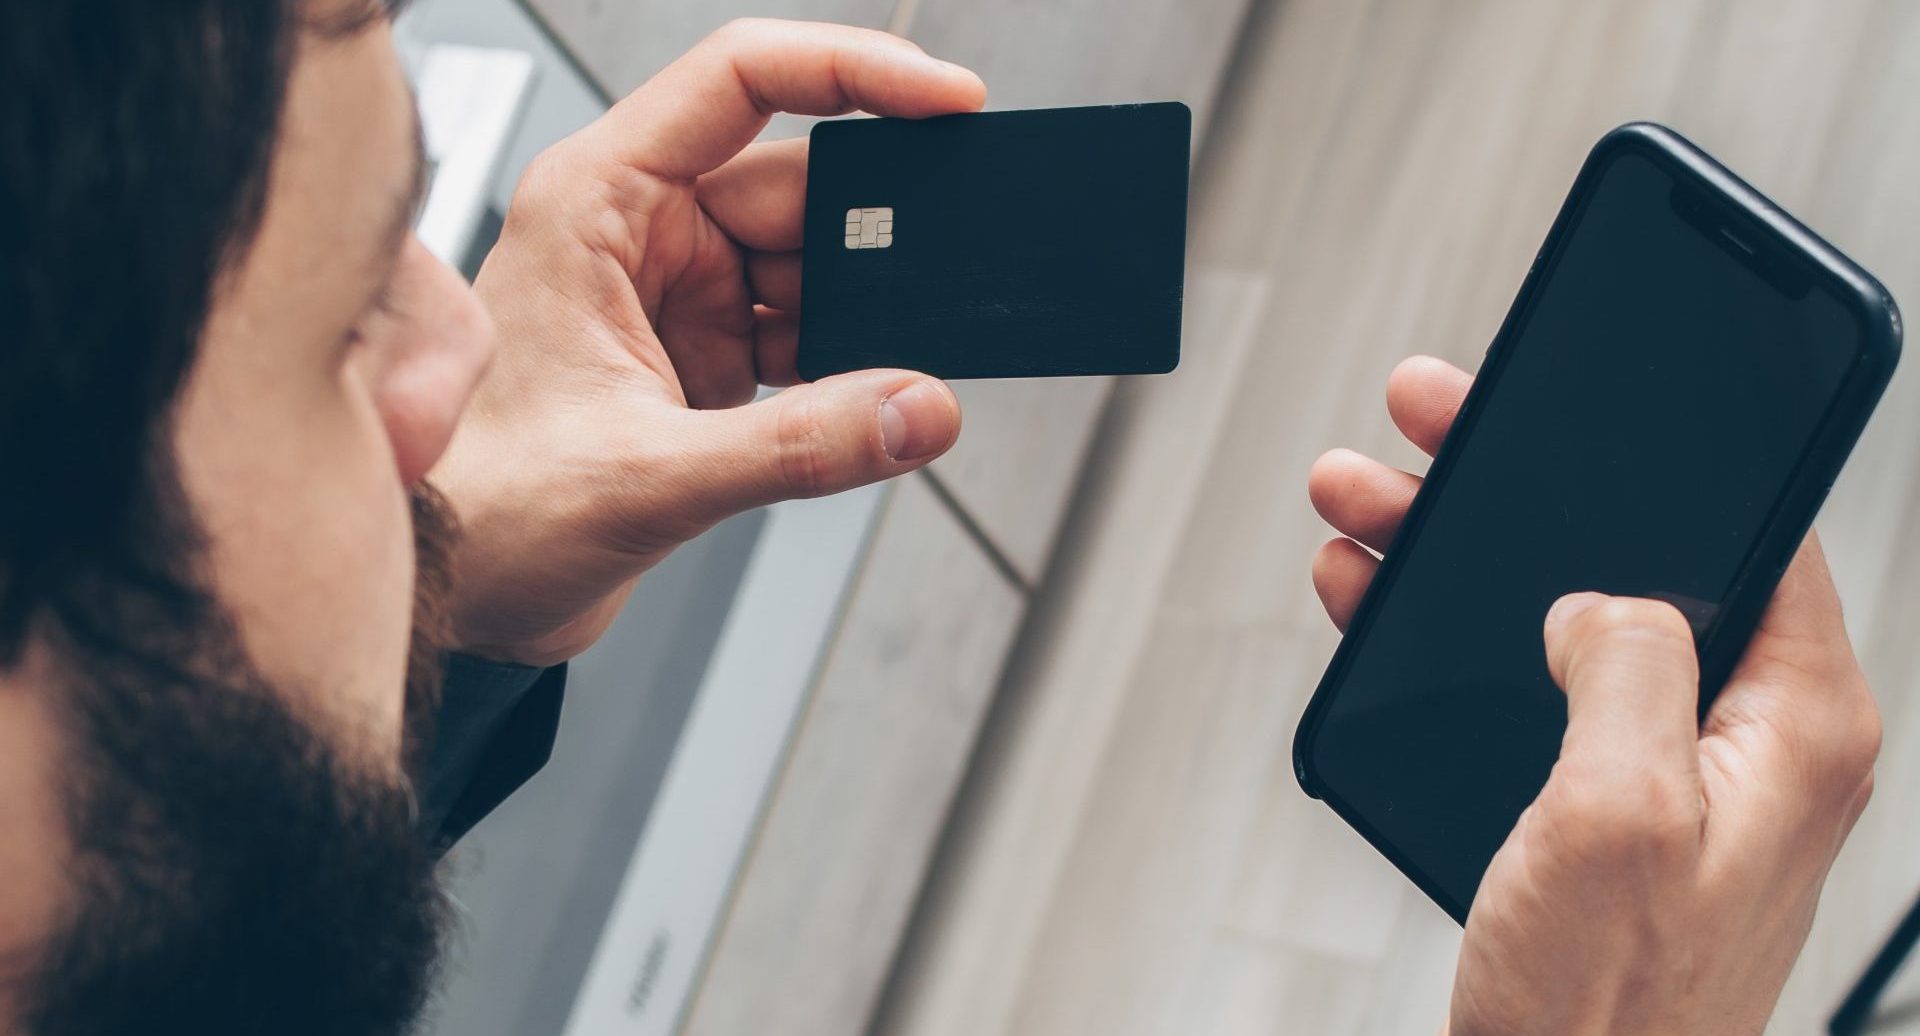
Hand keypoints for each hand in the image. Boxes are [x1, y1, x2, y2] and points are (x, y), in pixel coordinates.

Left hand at [432, 20, 985, 664]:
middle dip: (875, 237)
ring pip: (812, 266)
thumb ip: (800, 445)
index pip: (742, 79)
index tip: (949, 102)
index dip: (856, 71)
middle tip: (941, 287)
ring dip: (864, 317)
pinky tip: (866, 404)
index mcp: (596, 201)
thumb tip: (922, 409)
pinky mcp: (700, 354)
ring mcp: (674, 293)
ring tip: (891, 374)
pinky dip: (847, 368)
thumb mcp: (649, 476)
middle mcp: (638, 230)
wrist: (452, 592)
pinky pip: (805, 334)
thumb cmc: (482, 509)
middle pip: (798, 185)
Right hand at [1308, 356, 1881, 1035]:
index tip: (1588, 388)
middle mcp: (1748, 745)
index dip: (1669, 448)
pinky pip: (1529, 686)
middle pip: (1636, 559)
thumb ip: (1625, 665)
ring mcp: (1673, 777)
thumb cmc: (1604, 1017)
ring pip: (1566, 615)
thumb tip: (1598, 593)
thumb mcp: (1617, 814)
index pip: (1757, 531)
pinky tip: (1379, 604)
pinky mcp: (1603, 809)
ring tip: (1367, 511)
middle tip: (1430, 428)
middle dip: (1520, 490)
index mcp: (1796, 729)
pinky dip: (1451, 636)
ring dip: (1462, 557)